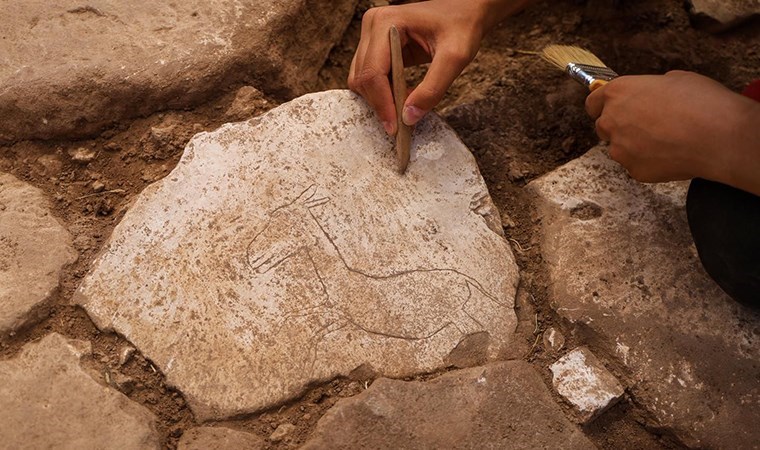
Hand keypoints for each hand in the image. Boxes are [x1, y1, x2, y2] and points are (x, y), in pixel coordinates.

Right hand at [348, 0, 529, 134]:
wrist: (466, 11)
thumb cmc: (462, 26)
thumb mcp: (455, 58)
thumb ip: (433, 89)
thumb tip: (409, 118)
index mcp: (387, 23)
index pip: (373, 72)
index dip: (382, 104)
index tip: (395, 128)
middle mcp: (373, 26)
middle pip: (362, 78)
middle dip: (381, 104)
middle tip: (403, 122)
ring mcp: (371, 36)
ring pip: (361, 80)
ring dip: (380, 99)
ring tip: (406, 105)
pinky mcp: (376, 46)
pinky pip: (370, 77)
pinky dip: (383, 93)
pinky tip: (404, 95)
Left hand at [586, 71, 759, 195]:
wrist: (718, 136)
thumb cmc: (701, 102)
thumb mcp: (675, 79)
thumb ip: (650, 88)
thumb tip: (650, 95)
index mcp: (619, 92)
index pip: (592, 102)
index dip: (601, 106)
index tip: (608, 109)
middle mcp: (612, 120)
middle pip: (603, 126)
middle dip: (619, 126)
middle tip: (645, 125)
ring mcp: (620, 148)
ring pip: (620, 148)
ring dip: (634, 145)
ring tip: (665, 140)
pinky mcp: (633, 170)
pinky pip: (636, 165)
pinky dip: (649, 161)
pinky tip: (671, 154)